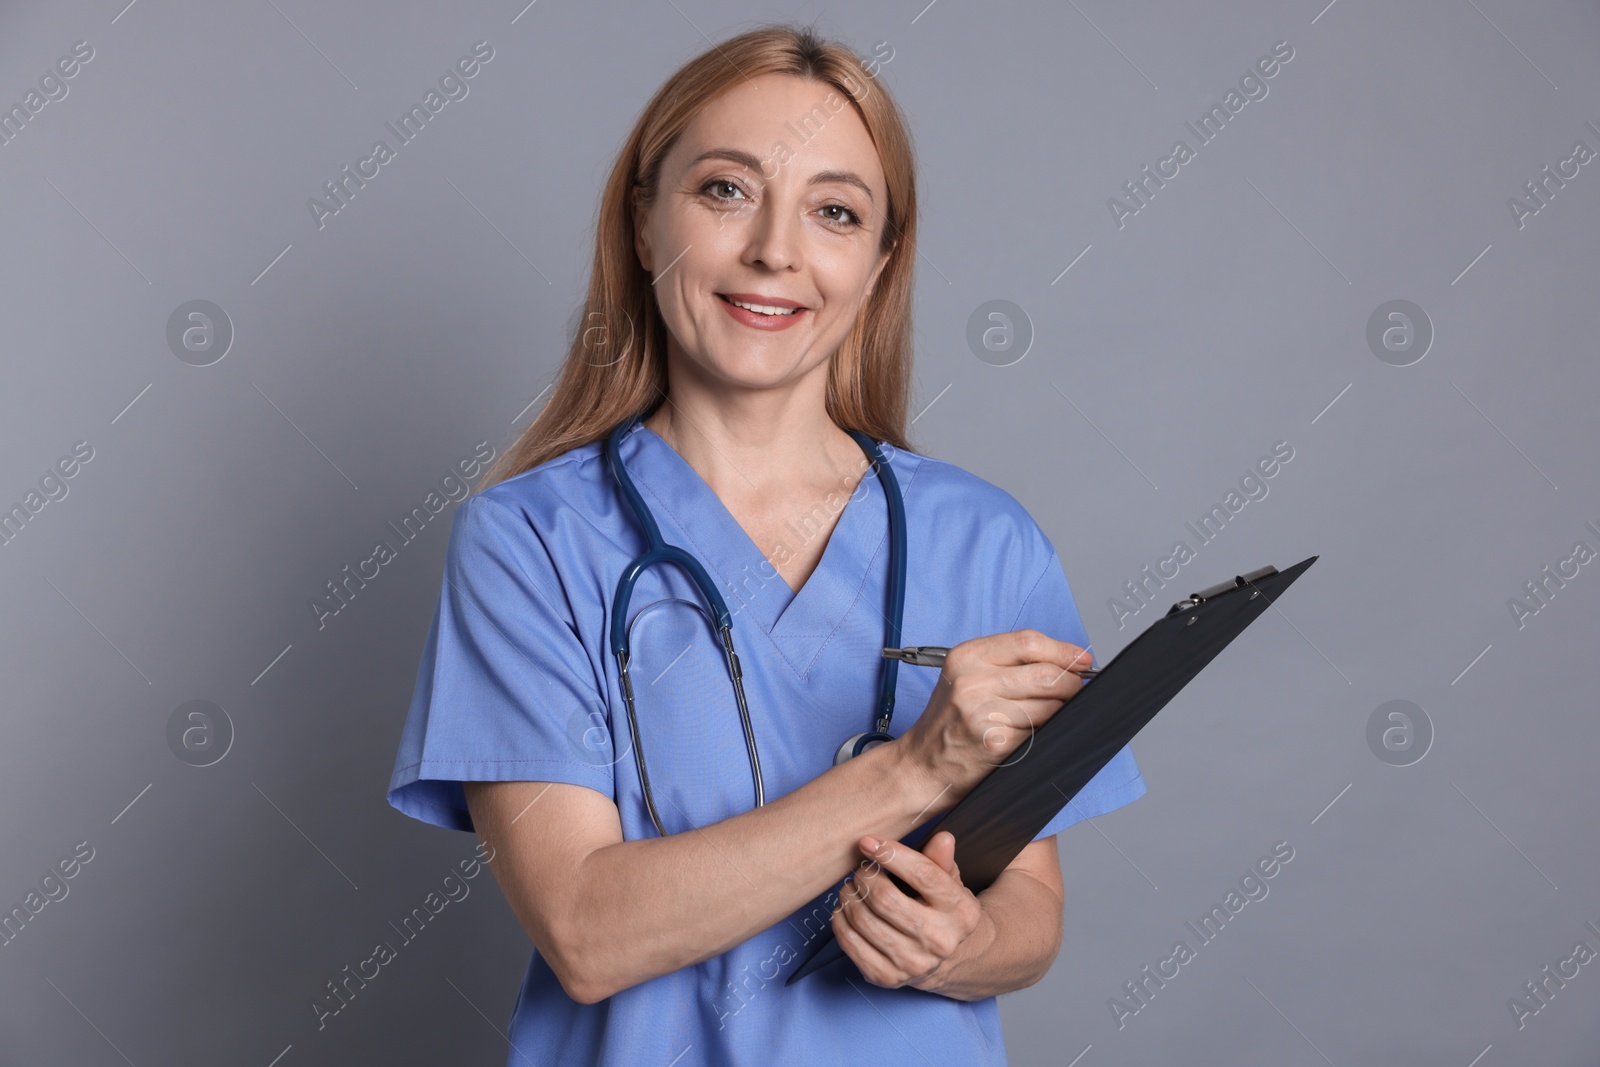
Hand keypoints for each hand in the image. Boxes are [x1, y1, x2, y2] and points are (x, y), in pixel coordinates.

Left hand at [831, 831, 985, 991]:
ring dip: (849, 896)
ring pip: (863, 920)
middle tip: (860, 870)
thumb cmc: (942, 909)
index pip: (923, 875)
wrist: (947, 958)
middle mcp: (940, 941)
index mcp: (960, 911)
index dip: (891, 854)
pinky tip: (846, 909)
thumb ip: (941, 860)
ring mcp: (913, 964)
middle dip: (864, 877)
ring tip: (852, 887)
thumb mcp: (949, 882)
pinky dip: (840, 920)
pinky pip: (850, 943)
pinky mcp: (887, 978)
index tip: (867, 842)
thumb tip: (942, 838)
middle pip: (885, 899)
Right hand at [897, 630, 1093, 798]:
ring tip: (1043, 716)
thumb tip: (1068, 661)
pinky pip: (1041, 731)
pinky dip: (1045, 732)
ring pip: (1050, 705)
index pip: (1028, 642)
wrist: (922, 765)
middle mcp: (972, 682)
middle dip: (1070, 684)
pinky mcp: (997, 743)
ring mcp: (984, 713)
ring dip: (1059, 711)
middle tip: (1072, 691)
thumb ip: (1008, 663)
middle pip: (1046, 674)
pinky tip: (1029, 734)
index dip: (1063, 651)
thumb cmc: (950, 721)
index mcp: (966, 657)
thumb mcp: (966, 677)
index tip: (1082, 660)